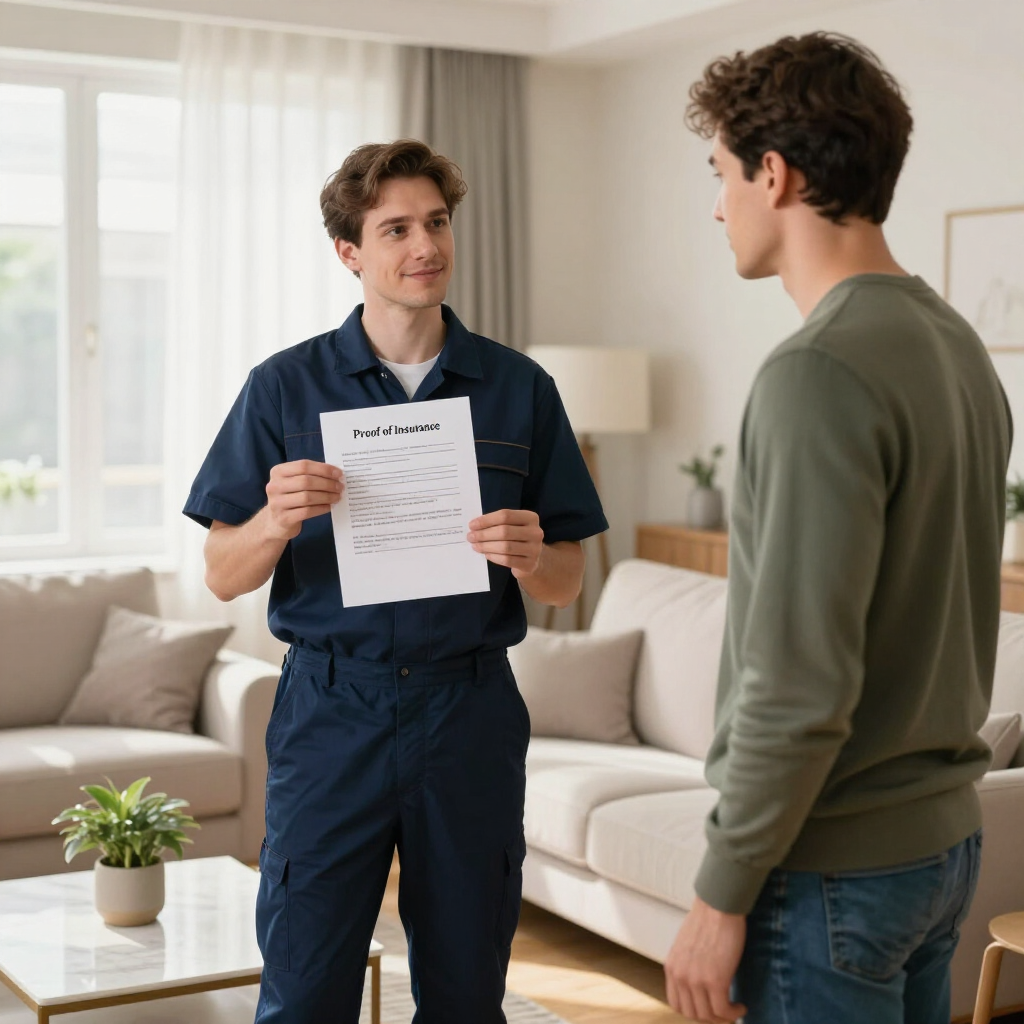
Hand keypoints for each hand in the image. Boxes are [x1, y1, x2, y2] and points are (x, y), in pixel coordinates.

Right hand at [263, 460, 342, 540]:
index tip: (338, 473)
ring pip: (307, 497)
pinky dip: (321, 508)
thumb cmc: (290, 497)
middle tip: (340, 487)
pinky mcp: (284, 518)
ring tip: (337, 497)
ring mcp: (277, 503)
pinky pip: (307, 512)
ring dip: (326, 496)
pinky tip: (329, 507)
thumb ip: (310, 475)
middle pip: (306, 481)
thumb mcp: (293, 482)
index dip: (323, 469)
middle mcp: (274, 486)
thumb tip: (335, 473)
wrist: (275, 521)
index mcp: (278, 472)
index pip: (303, 466)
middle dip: (327, 483)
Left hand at [468, 509, 543, 577]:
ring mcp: (534, 549)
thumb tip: (475, 526)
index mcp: (530, 517)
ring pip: (505, 547)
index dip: (487, 520)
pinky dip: (494, 557)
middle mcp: (535, 532)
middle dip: (484, 534)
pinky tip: (486, 554)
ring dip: (486, 546)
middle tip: (471, 537)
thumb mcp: (512, 526)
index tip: (472, 525)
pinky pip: (507, 560)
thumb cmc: (517, 538)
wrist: (532, 559)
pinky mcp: (529, 564)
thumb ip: (497, 523)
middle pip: (504, 531)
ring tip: (475, 546)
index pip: (505, 515)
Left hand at [664, 896, 746, 1022]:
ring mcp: (696, 979)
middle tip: (725, 1013)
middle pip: (692, 1013)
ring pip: (708, 1016)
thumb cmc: (707, 920)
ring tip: (734, 1011)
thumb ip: (687, 964)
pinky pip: (723, 1010)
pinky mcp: (715, 980)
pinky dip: (734, 1013)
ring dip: (723, 1018)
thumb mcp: (687, 945)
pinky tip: (741, 1006)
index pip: (676, 1004)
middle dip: (710, 1018)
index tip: (708, 1009)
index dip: (693, 1011)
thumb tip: (698, 980)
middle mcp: (680, 976)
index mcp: (671, 967)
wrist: (718, 905)